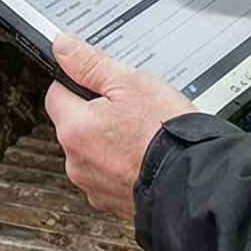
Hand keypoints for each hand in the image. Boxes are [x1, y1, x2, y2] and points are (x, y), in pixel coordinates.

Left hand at [44, 36, 198, 218]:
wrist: (194, 182)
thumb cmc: (166, 135)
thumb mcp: (131, 83)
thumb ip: (90, 64)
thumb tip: (63, 48)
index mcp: (74, 129)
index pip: (57, 93)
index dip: (80, 83)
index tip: (102, 84)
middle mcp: (76, 161)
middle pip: (75, 125)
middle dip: (97, 115)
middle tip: (131, 109)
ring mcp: (94, 185)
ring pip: (93, 152)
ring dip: (110, 143)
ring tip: (142, 134)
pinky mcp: (112, 202)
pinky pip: (110, 176)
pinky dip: (123, 166)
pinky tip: (145, 157)